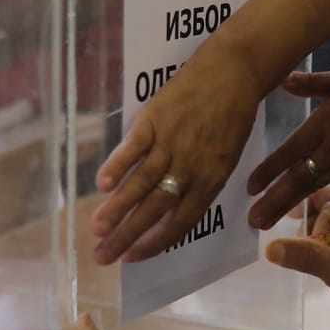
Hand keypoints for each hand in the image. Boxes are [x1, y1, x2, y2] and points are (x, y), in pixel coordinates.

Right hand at [90, 45, 262, 263]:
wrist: (233, 70)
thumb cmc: (232, 115)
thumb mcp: (225, 155)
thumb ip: (200, 181)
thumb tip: (171, 207)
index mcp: (211, 179)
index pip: (182, 221)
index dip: (156, 242)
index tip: (133, 259)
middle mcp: (190, 166)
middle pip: (155, 209)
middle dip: (126, 236)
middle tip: (103, 257)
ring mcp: (171, 142)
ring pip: (140, 183)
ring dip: (116, 209)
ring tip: (96, 230)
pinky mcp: (155, 119)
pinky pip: (133, 148)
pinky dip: (117, 166)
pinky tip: (101, 185)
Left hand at [247, 69, 329, 229]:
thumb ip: (314, 83)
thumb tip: (283, 80)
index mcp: (327, 124)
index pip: (290, 152)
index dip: (268, 171)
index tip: (249, 188)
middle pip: (297, 181)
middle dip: (273, 202)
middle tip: (252, 221)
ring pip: (311, 189)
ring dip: (287, 205)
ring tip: (266, 221)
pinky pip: (328, 186)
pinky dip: (310, 199)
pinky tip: (298, 204)